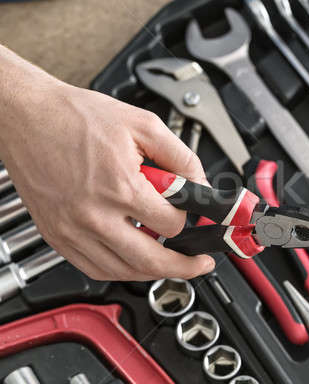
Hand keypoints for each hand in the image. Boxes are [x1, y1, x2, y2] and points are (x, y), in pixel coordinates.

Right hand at [0, 46, 214, 280]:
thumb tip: (201, 184)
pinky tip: (132, 261)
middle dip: (183, 267)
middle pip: (150, 261)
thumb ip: (181, 157)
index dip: (188, 218)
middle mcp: (94, 216)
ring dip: (152, 273)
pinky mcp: (56, 235)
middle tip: (199, 264)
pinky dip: (118, 271)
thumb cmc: (76, 117)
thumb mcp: (143, 124)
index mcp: (120, 187)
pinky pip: (93, 269)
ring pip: (121, 272)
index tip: (193, 213)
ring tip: (170, 265)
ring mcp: (72, 230)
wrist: (26, 116)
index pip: (171, 224)